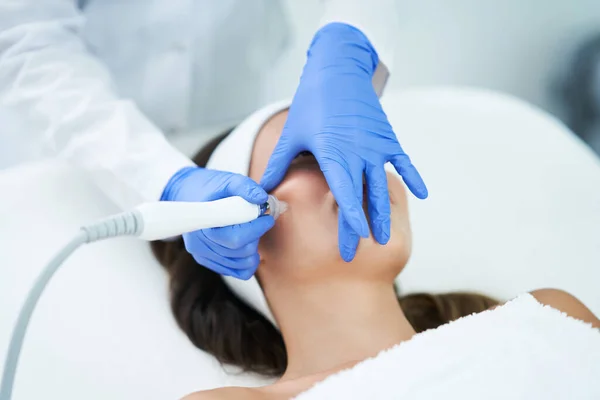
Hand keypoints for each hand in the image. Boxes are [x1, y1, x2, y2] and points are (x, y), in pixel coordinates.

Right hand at [161, 166, 273, 279]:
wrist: (187, 193)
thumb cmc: (210, 187)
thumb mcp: (228, 180)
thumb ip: (245, 187)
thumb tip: (262, 199)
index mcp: (204, 223)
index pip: (236, 238)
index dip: (256, 229)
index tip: (266, 217)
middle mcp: (200, 243)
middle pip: (241, 250)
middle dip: (256, 235)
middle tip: (258, 220)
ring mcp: (203, 254)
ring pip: (242, 263)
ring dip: (254, 247)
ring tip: (251, 230)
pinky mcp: (207, 261)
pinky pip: (237, 272)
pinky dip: (248, 261)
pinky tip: (248, 246)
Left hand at [261, 23, 426, 261]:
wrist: (338, 69)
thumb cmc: (311, 101)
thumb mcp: (292, 133)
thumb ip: (279, 164)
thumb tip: (262, 190)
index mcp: (334, 155)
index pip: (343, 197)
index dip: (348, 223)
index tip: (349, 247)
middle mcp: (358, 153)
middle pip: (363, 199)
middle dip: (362, 228)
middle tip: (359, 254)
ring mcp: (376, 145)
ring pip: (383, 186)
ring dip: (385, 213)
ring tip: (385, 238)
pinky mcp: (388, 136)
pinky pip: (403, 161)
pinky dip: (413, 177)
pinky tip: (422, 194)